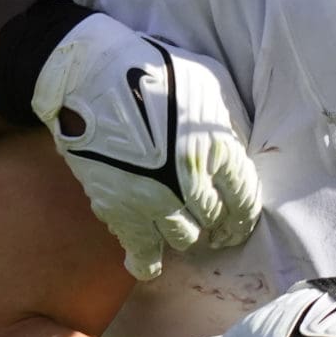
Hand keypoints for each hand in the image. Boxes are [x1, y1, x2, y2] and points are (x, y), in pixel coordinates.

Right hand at [33, 13, 259, 279]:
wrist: (90, 75)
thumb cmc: (155, 70)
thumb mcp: (212, 84)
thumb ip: (231, 125)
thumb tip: (242, 153)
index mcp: (218, 149)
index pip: (245, 199)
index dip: (245, 216)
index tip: (240, 223)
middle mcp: (190, 181)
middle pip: (215, 220)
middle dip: (219, 226)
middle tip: (216, 229)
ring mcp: (154, 199)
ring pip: (184, 238)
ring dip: (189, 236)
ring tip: (187, 232)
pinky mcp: (119, 209)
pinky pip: (140, 250)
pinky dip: (146, 261)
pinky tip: (150, 266)